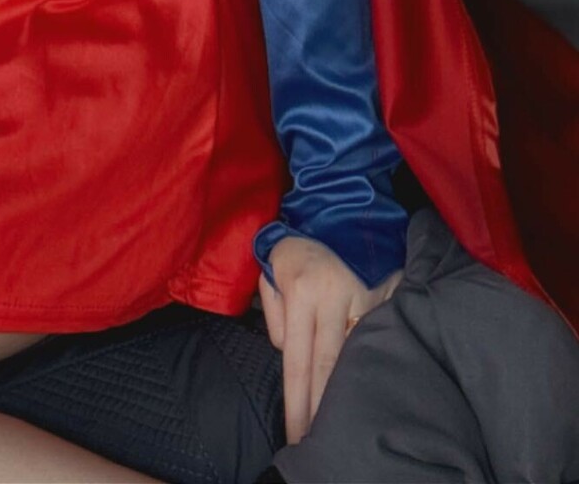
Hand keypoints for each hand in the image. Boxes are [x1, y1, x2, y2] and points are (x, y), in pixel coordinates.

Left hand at [258, 235, 402, 444]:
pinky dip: (370, 365)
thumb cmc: (296, 250)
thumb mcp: (272, 273)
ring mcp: (363, 298)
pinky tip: (370, 389)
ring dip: (349, 392)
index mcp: (302, 292)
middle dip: (322, 409)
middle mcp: (335, 297)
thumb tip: (291, 354)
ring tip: (344, 426)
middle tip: (318, 444)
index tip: (296, 435)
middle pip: (328, 366)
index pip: (298, 360)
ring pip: (354, 356)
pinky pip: (374, 339)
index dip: (298, 403)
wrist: (339, 212)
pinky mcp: (383, 299)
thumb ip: (276, 318)